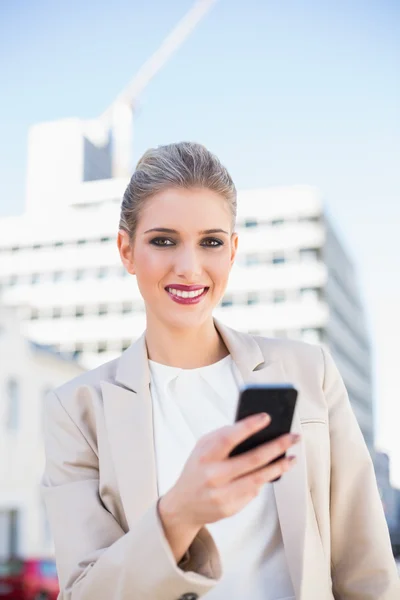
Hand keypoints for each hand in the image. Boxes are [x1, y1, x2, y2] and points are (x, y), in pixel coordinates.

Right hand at [159, 413, 298, 530]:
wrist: (183, 505)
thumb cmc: (198, 469)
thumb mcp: (202, 448)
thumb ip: (222, 437)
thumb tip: (254, 429)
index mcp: (204, 456)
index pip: (228, 438)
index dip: (248, 426)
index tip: (267, 417)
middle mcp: (213, 475)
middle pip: (252, 459)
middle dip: (277, 446)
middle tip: (293, 437)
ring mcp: (221, 494)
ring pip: (258, 478)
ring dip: (279, 466)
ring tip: (292, 457)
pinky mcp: (230, 508)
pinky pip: (253, 491)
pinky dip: (264, 480)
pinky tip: (274, 471)